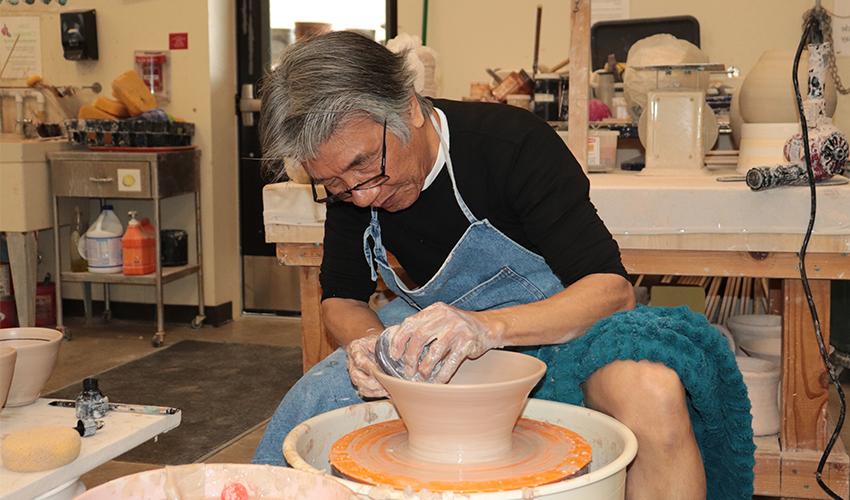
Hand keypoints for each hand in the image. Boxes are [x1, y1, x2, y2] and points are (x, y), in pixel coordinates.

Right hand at [345, 333, 387, 397]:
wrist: (370, 343)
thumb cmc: (376, 341)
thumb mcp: (380, 338)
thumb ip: (385, 345)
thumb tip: (396, 355)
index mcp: (355, 349)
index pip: (360, 361)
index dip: (370, 369)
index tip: (380, 373)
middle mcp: (351, 362)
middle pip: (357, 377)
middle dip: (373, 383)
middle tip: (386, 384)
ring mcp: (354, 373)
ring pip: (361, 387)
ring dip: (375, 391)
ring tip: (388, 390)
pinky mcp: (359, 382)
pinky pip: (365, 392)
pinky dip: (375, 394)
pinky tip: (386, 392)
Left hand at [386, 302, 502, 382]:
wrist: (487, 327)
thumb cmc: (458, 327)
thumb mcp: (440, 319)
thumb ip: (423, 326)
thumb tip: (398, 344)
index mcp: (435, 310)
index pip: (410, 323)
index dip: (399, 341)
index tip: (394, 355)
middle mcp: (445, 317)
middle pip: (420, 337)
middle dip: (410, 357)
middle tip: (408, 370)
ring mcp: (458, 330)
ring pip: (434, 351)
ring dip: (425, 367)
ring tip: (422, 375)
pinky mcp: (468, 343)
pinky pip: (451, 362)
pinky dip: (442, 374)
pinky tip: (437, 381)